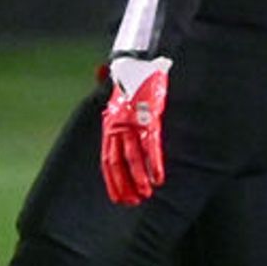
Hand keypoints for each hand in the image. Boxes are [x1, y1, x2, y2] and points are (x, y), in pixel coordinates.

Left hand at [98, 54, 170, 205]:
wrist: (136, 63)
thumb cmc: (130, 85)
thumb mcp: (118, 104)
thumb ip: (116, 122)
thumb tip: (114, 137)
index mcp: (109, 126)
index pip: (107, 160)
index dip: (113, 181)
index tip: (119, 198)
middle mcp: (117, 127)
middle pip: (119, 163)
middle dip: (126, 185)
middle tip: (133, 202)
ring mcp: (132, 124)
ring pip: (134, 158)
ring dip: (140, 178)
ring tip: (146, 194)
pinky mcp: (149, 119)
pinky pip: (151, 146)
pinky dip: (154, 164)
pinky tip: (158, 178)